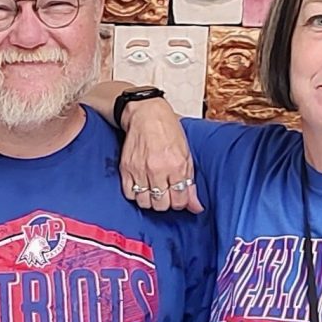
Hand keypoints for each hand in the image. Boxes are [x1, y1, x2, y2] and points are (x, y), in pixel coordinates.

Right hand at [119, 99, 202, 213]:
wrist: (147, 114)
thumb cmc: (168, 131)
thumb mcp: (186, 155)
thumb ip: (190, 183)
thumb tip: (196, 207)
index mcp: (176, 166)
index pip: (179, 200)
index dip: (180, 202)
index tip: (178, 197)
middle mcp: (157, 170)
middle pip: (161, 204)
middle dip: (166, 202)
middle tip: (166, 192)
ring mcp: (140, 170)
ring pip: (144, 202)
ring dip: (150, 200)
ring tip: (153, 190)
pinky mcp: (126, 168)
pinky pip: (129, 194)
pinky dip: (136, 194)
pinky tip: (142, 186)